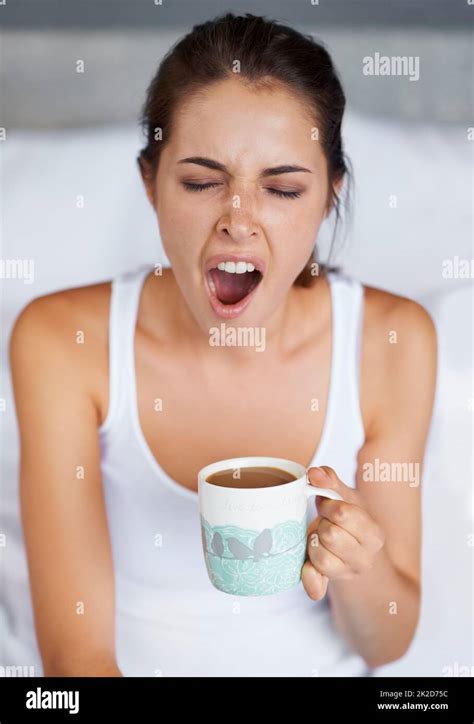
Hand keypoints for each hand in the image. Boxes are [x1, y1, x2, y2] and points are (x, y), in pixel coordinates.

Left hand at [302, 466, 385, 600]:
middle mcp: (365, 559)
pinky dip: (309, 576)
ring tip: (320, 537)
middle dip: (322, 524)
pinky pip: (315, 585)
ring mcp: (348, 574)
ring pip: (320, 557)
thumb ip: (330, 481)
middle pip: (330, 535)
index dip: (329, 506)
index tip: (329, 505)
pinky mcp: (329, 584)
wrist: (353, 551)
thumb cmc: (348, 520)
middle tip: (325, 523)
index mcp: (374, 534)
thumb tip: (314, 473)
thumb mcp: (345, 497)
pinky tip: (307, 566)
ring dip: (314, 543)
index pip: (342, 514)